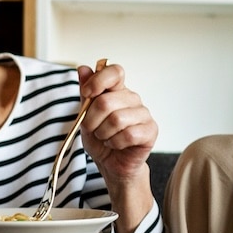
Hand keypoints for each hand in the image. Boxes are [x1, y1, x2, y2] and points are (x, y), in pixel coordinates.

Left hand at [77, 62, 157, 232]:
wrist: (110, 165)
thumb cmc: (100, 139)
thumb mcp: (86, 116)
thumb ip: (86, 93)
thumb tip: (82, 68)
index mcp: (117, 90)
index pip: (114, 71)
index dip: (98, 80)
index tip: (87, 94)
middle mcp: (132, 99)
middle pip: (107, 101)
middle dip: (92, 120)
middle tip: (93, 130)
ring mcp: (143, 114)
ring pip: (117, 119)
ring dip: (103, 133)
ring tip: (105, 138)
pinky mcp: (150, 131)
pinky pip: (128, 134)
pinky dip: (115, 142)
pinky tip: (116, 144)